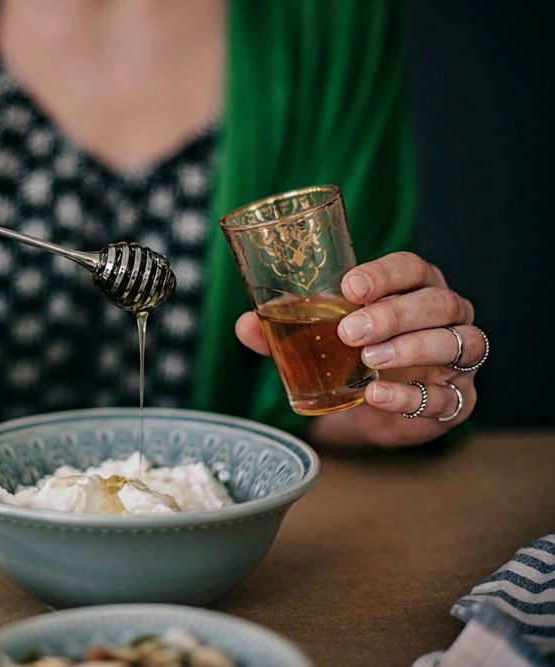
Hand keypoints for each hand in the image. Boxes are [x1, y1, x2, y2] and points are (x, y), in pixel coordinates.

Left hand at [235, 251, 486, 447]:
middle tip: (349, 331)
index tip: (350, 287)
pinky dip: (410, 397)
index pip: (413, 268)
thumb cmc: (355, 353)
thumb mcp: (319, 337)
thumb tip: (244, 325)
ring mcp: (459, 358)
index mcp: (416, 287)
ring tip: (369, 359)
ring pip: (458, 342)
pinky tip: (376, 396)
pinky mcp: (457, 400)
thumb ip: (284, 329)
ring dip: (412, 349)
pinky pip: (446, 397)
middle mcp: (447, 316)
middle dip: (394, 314)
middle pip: (438, 303)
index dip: (386, 274)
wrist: (379, 405)